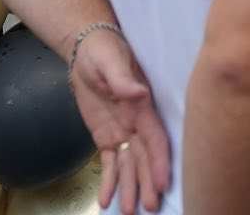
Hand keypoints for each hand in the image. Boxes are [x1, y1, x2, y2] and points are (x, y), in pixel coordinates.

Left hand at [70, 28, 170, 213]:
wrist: (87, 50)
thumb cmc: (103, 51)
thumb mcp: (111, 61)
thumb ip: (123, 80)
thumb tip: (138, 93)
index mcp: (142, 108)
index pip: (155, 139)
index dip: (159, 161)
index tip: (162, 182)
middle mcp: (136, 124)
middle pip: (144, 158)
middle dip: (147, 183)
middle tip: (149, 207)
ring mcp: (122, 132)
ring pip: (129, 166)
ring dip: (131, 188)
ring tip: (130, 211)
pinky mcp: (106, 137)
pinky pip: (110, 163)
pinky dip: (109, 182)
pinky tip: (106, 200)